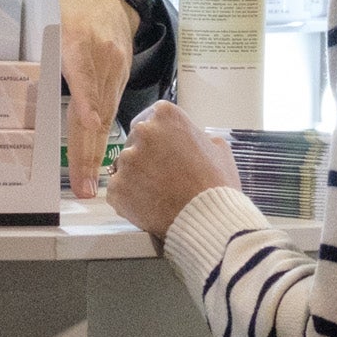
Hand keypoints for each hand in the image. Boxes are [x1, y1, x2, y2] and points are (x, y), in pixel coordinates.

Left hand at [57, 0, 142, 199]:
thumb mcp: (42, 3)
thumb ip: (21, 26)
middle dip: (88, 148)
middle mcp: (101, 57)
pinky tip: (94, 164)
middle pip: (95, 106)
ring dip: (95, 152)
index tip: (89, 121)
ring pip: (104, 115)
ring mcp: (114, 70)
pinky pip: (111, 111)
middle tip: (84, 184)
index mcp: (77, 36)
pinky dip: (101, 138)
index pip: (83, 70)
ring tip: (88, 184)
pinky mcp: (120, 78)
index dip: (86, 97)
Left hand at [105, 100, 241, 245]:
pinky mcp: (117, 188)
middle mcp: (143, 133)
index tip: (165, 147)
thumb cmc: (216, 185)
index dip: (160, 135)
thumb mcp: (219, 148)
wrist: (208, 219)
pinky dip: (130, 197)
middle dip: (147, 154)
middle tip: (164, 173)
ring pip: (127, 165)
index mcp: (166, 117)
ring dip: (138, 176)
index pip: (153, 117)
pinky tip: (149, 204)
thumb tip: (191, 138)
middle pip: (137, 140)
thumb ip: (198, 135)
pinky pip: (119, 189)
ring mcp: (127, 161)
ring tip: (159, 192)